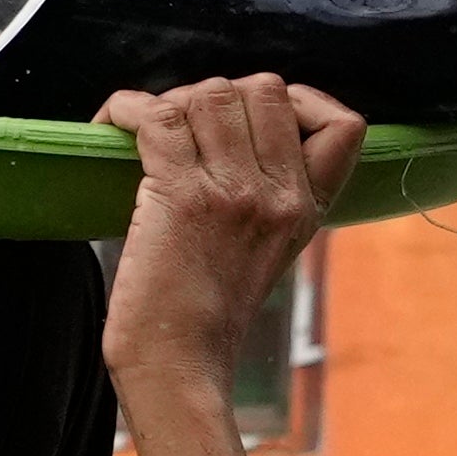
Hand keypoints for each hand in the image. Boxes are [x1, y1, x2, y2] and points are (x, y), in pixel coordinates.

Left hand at [99, 72, 366, 390]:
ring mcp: (232, 191)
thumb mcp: (271, 251)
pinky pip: (156, 116)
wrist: (178, 367)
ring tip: (149, 135)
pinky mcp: (179, 195)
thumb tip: (235, 131)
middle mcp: (278, 193)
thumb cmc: (208, 316)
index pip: (343, 122)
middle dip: (219, 94)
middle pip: (263, 88)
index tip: (255, 121)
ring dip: (171, 102)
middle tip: (186, 131)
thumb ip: (272, 195)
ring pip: (209, 94)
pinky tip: (112, 129)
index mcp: (306, 207)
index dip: (298, 101)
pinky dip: (127, 112)